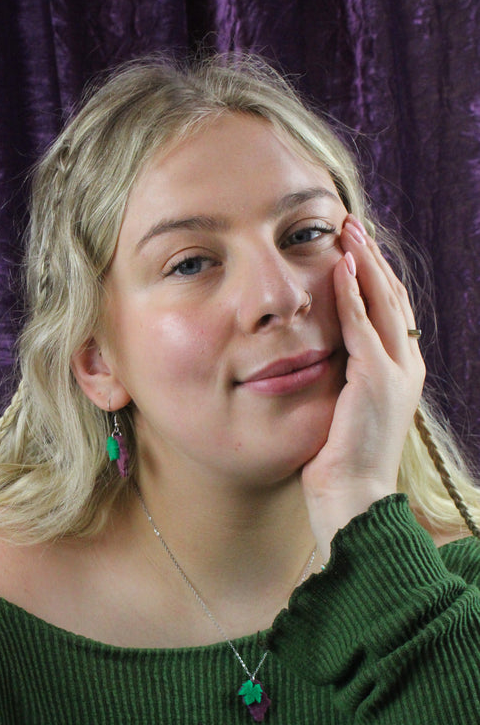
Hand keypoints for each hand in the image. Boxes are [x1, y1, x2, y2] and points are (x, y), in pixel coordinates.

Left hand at [301, 216, 424, 556]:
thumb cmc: (338, 465)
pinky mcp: (376, 381)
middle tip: (351, 223)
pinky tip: (339, 266)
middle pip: (392, 296)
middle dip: (372, 257)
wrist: (353, 501)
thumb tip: (318, 360)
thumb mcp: (341, 414)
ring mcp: (396, 373)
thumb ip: (338, 380)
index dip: (373, 276)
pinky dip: (351, 294)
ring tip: (347, 230)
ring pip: (383, 302)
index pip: (389, 311)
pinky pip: (363, 326)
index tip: (352, 247)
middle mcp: (406, 366)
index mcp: (400, 373)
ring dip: (364, 263)